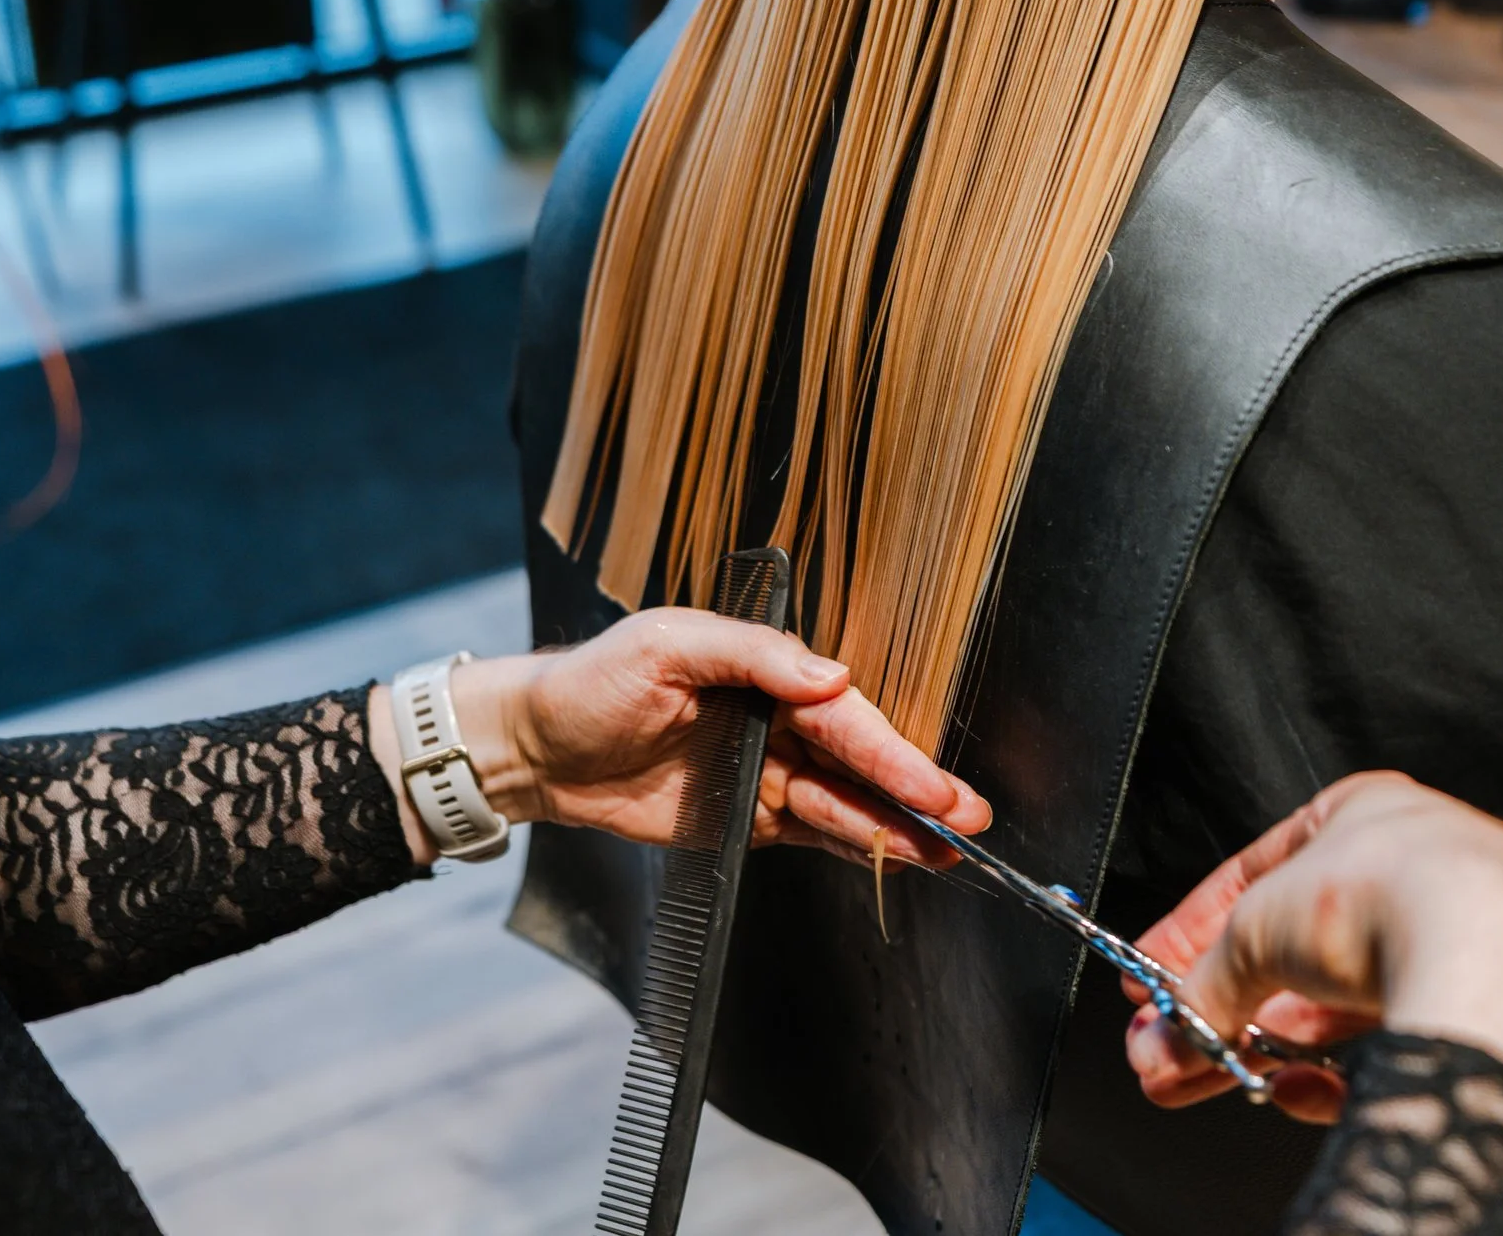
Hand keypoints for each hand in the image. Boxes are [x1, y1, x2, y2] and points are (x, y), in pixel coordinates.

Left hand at [371, 609, 989, 868]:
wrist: (535, 748)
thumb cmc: (592, 682)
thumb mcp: (665, 645)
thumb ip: (750, 655)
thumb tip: (831, 675)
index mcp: (763, 671)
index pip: (840, 714)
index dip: (888, 749)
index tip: (928, 780)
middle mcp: (775, 722)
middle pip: (858, 760)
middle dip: (914, 789)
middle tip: (967, 818)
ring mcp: (765, 774)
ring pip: (846, 804)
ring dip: (897, 827)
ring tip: (950, 850)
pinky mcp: (748, 820)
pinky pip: (814, 835)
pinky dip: (858, 847)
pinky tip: (900, 857)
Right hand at [1123, 772, 1502, 1154]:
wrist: (1494, 954)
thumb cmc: (1385, 894)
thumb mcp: (1254, 930)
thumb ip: (1203, 984)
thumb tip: (1162, 1035)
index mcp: (1369, 814)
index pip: (1258, 877)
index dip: (1192, 934)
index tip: (1152, 981)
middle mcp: (1425, 873)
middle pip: (1300, 954)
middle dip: (1228, 1009)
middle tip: (1176, 1050)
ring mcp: (1469, 946)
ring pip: (1349, 1008)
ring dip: (1274, 1048)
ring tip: (1218, 1080)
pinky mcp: (1498, 1017)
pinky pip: (1402, 1047)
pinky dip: (1343, 1074)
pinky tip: (1297, 1092)